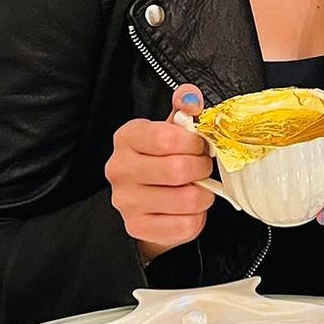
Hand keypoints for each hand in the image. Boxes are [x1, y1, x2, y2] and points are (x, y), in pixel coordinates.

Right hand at [106, 84, 215, 263]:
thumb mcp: (172, 129)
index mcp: (127, 138)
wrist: (148, 200)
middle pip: (177, 169)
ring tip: (198, 188)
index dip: (194, 142)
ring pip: (185, 199)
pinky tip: (188, 209)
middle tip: (204, 167)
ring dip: (203, 194)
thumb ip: (184, 109)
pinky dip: (197, 218)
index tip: (199, 145)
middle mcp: (119, 169)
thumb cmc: (164, 158)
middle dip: (201, 168)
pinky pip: (184, 225)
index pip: (167, 137)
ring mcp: (125, 201)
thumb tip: (191, 96)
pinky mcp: (137, 227)